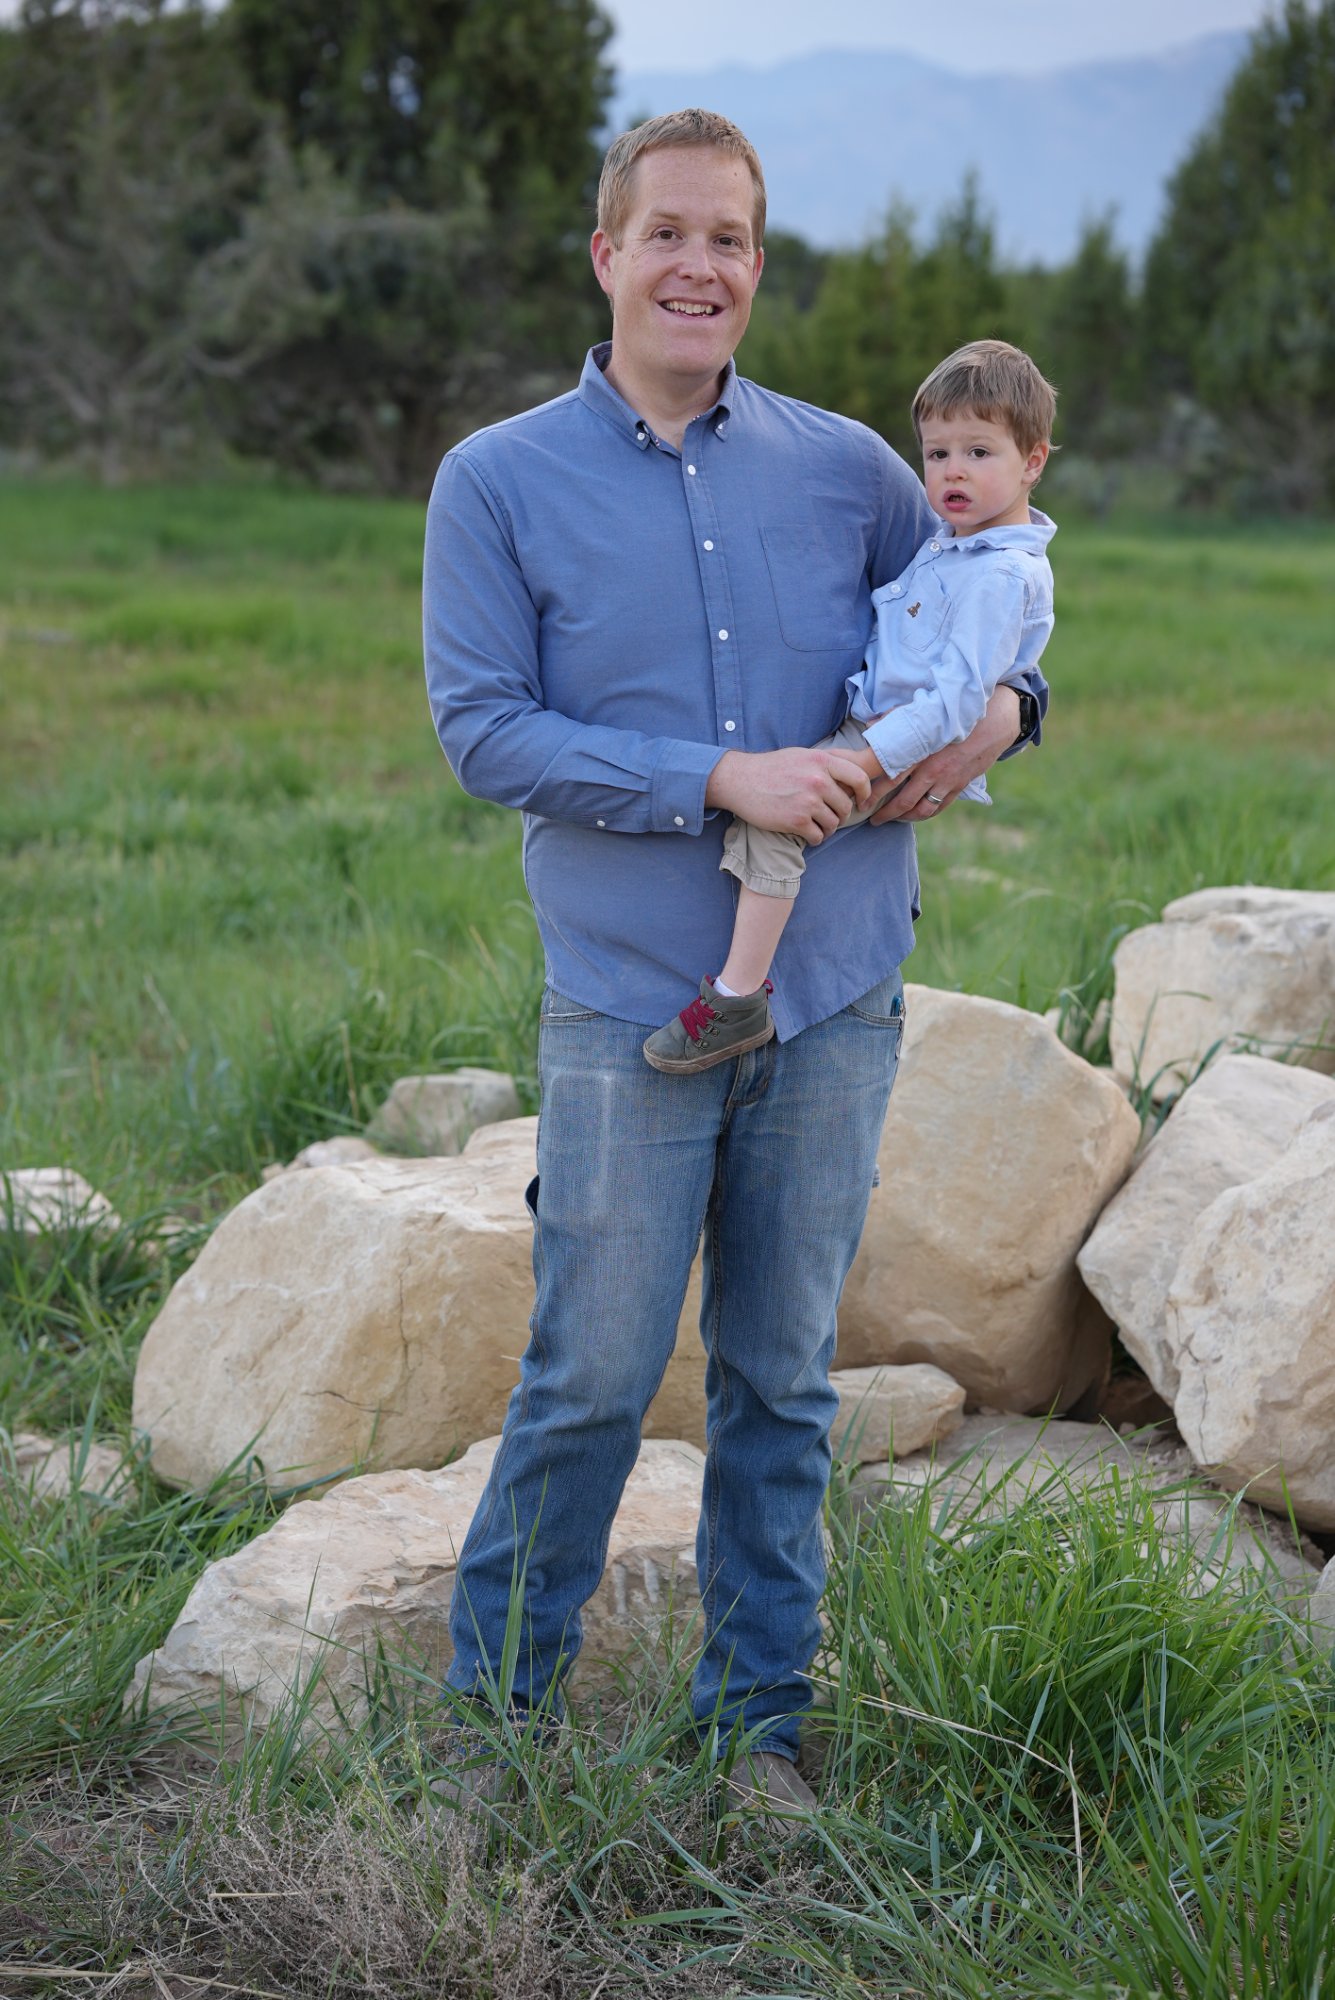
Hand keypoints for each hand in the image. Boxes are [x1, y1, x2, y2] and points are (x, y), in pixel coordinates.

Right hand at [706, 745, 877, 842]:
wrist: (740, 780)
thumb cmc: (772, 767)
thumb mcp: (803, 754)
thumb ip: (829, 760)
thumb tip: (858, 761)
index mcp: (822, 761)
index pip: (859, 778)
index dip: (864, 793)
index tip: (861, 801)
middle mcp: (818, 780)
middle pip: (846, 807)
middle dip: (839, 815)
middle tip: (827, 815)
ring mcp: (808, 802)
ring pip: (833, 824)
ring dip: (826, 828)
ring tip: (814, 824)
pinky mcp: (796, 821)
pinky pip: (818, 837)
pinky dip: (814, 838)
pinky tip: (804, 832)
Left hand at [869, 685, 1020, 823]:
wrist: (993, 721)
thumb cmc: (955, 713)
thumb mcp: (925, 713)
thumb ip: (896, 720)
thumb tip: (870, 726)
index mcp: (921, 751)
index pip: (891, 778)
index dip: (875, 793)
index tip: (862, 802)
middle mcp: (933, 770)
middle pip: (904, 801)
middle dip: (886, 813)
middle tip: (872, 819)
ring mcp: (948, 780)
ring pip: (923, 809)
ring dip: (906, 818)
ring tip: (893, 819)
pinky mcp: (960, 785)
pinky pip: (940, 806)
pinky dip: (927, 813)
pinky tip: (917, 814)